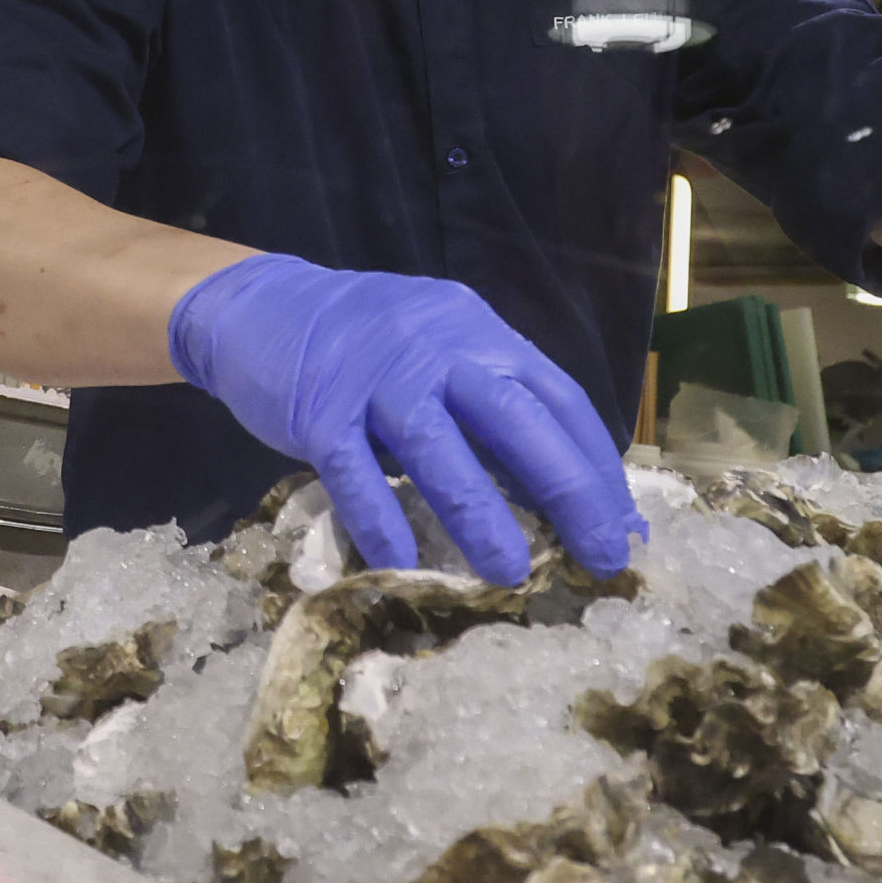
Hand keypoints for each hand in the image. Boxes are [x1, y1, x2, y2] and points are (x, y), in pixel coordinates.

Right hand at [168, 254, 639, 583]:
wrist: (259, 307)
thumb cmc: (365, 344)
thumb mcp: (439, 352)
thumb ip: (491, 406)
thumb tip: (558, 491)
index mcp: (476, 332)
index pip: (556, 396)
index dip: (595, 462)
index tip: (622, 525)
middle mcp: (433, 347)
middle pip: (515, 418)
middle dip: (567, 491)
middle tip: (602, 557)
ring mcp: (373, 379)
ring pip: (438, 449)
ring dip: (481, 516)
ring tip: (513, 574)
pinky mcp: (317, 413)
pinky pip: (355, 475)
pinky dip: (382, 522)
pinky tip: (405, 565)